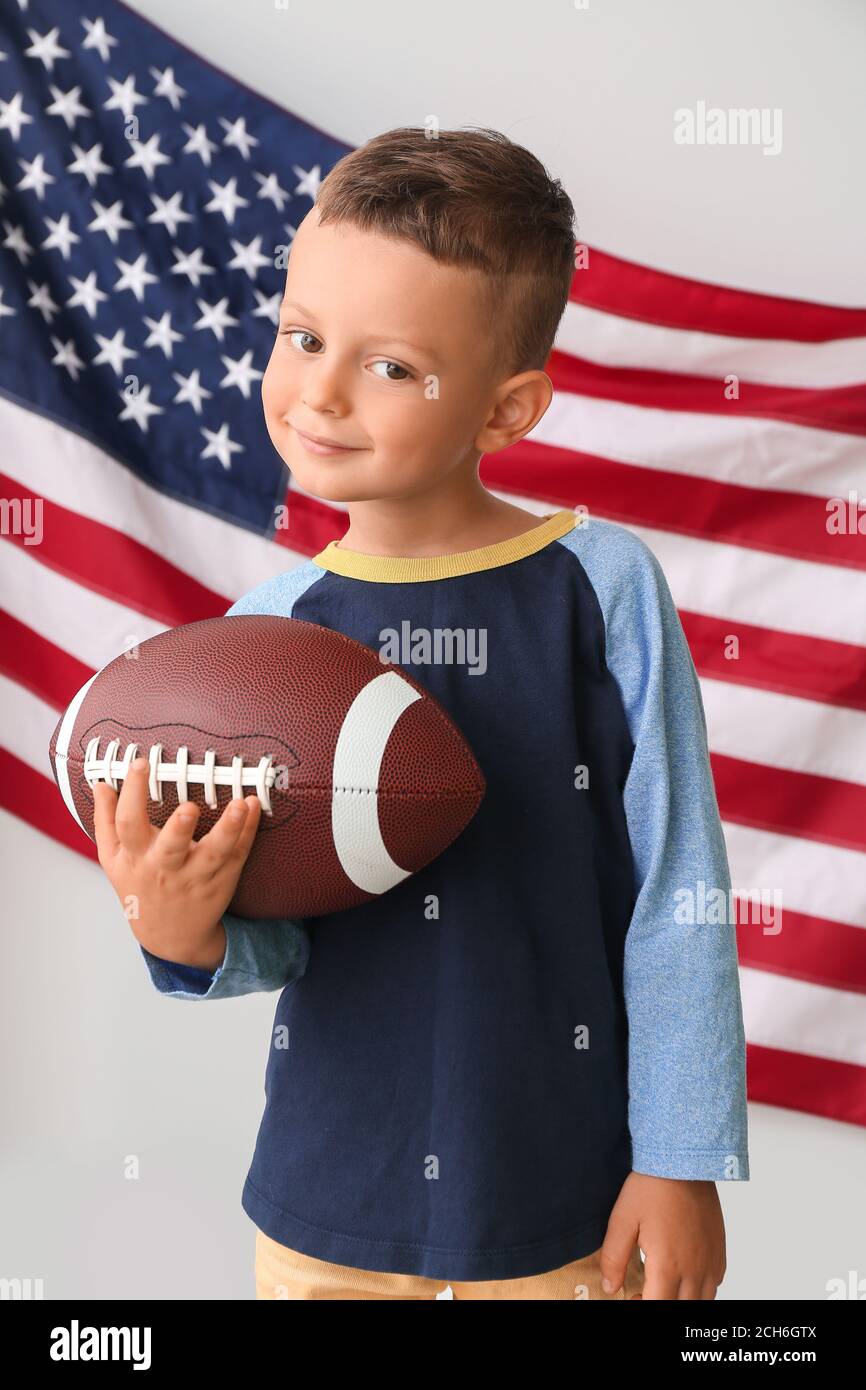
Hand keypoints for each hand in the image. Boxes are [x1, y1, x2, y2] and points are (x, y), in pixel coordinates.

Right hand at [92, 755, 261, 968]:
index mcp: (136, 857)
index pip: (129, 824)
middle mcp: (165, 867)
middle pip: (172, 847)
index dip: (132, 793)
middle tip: (189, 807)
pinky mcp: (222, 879)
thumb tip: (101, 783)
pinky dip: (248, 831)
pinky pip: (238, 854)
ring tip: (241, 805)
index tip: (141, 763)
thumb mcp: (113, 859)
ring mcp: (197, 875)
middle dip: (180, 827)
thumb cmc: (139, 887)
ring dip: (229, 829)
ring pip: (215, 853)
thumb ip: (106, 820)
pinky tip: (254, 807)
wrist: (169, 936)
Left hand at [600, 1171, 725, 1298]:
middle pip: (682, 1308)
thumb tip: (610, 1286)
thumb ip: (614, 1258)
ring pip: (702, 1301)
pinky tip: (684, 1273)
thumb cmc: (652, 1187)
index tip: (631, 1295)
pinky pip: (714, 1283)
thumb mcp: (622, 1220)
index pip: (658, 1307)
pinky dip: (700, 1288)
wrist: (683, 1161)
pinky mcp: (719, 1251)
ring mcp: (710, 1261)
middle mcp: (694, 1270)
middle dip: (660, 1303)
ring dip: (682, 1299)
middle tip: (644, 1290)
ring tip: (663, 1284)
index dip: (642, 1306)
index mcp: (668, 1266)